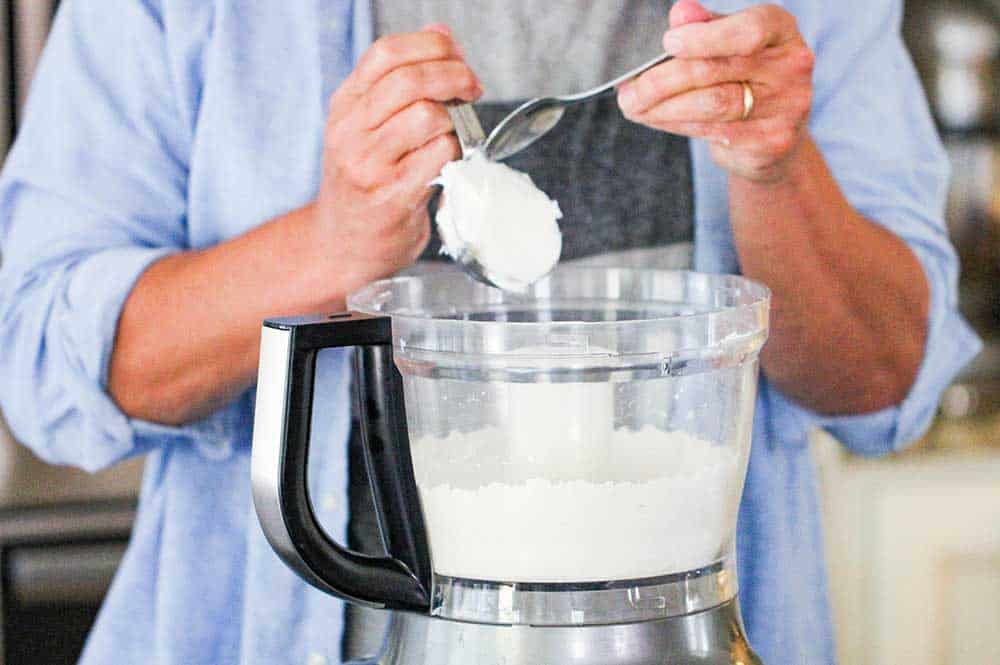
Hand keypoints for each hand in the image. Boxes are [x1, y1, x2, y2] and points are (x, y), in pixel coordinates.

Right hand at [311, 25, 480, 298]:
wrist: (341, 247)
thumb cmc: (364, 185)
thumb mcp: (366, 128)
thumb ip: (399, 85)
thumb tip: (442, 36)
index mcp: (345, 106)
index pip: (386, 54)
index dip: (430, 46)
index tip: (457, 57)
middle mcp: (350, 132)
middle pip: (409, 80)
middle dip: (454, 76)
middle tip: (473, 88)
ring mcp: (368, 165)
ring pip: (426, 116)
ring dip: (454, 120)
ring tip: (454, 133)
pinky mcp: (392, 197)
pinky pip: (439, 157)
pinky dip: (455, 154)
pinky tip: (449, 164)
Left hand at [617, 1, 813, 182]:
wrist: (774, 136)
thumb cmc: (743, 78)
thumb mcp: (726, 45)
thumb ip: (705, 27)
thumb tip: (680, 13)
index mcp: (780, 30)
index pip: (747, 30)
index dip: (705, 37)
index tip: (668, 43)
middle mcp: (791, 66)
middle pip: (716, 70)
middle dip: (663, 81)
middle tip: (628, 91)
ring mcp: (787, 107)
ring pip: (712, 105)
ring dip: (663, 107)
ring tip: (633, 106)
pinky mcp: (772, 141)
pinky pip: (713, 131)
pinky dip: (676, 124)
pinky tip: (654, 119)